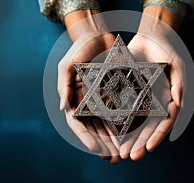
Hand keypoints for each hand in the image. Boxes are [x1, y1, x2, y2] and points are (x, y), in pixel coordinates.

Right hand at [57, 10, 119, 163]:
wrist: (97, 35)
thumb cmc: (80, 49)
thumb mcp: (68, 66)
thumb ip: (64, 86)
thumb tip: (62, 109)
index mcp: (74, 98)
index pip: (78, 123)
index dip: (86, 138)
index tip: (96, 150)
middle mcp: (87, 101)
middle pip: (94, 128)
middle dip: (103, 144)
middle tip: (113, 157)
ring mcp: (101, 97)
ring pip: (107, 123)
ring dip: (114, 139)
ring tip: (122, 152)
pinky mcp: (114, 91)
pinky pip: (119, 110)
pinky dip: (123, 123)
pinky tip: (131, 134)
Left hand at [119, 6, 184, 160]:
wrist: (150, 36)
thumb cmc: (167, 50)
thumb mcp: (176, 65)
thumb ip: (178, 84)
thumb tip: (178, 104)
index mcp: (166, 99)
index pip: (163, 122)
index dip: (157, 136)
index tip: (148, 148)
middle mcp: (153, 102)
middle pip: (147, 127)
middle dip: (139, 142)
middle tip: (130, 156)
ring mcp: (140, 97)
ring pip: (133, 121)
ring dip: (128, 137)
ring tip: (120, 151)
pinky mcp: (127, 90)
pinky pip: (121, 107)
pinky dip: (117, 119)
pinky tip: (110, 131)